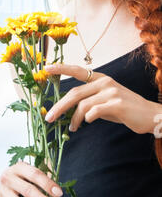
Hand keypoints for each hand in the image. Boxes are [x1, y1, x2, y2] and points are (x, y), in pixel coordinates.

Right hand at [0, 161, 62, 196]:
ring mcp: (3, 191)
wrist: (11, 182)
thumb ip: (45, 179)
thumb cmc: (28, 178)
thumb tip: (57, 194)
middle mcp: (8, 177)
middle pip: (27, 190)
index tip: (59, 193)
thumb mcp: (35, 173)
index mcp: (19, 167)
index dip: (47, 184)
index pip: (34, 174)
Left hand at [44, 63, 160, 134]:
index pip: (78, 70)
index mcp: (101, 79)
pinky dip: (87, 119)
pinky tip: (87, 123)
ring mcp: (111, 92)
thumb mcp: (106, 101)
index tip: (46, 68)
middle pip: (75, 93)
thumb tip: (69, 110)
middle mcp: (105, 82)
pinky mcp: (117, 104)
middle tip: (49, 117)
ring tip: (72, 128)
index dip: (61, 68)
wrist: (151, 116)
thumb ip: (90, 100)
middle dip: (59, 106)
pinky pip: (94, 112)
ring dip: (74, 119)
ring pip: (83, 105)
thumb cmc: (125, 109)